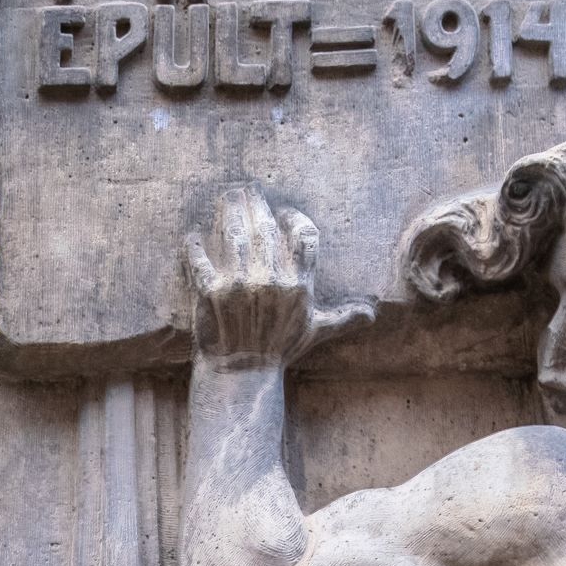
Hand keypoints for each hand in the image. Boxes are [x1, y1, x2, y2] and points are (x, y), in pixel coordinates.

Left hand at [184, 187, 373, 368]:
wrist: (241, 375)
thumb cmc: (278, 351)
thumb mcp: (314, 333)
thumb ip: (341, 318)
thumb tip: (372, 315)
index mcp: (298, 285)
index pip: (304, 236)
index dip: (294, 219)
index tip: (283, 212)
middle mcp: (270, 281)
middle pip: (265, 228)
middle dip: (256, 204)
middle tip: (248, 190)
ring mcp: (239, 286)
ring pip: (235, 235)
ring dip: (230, 211)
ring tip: (227, 198)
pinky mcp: (210, 293)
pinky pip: (201, 260)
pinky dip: (195, 245)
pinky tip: (194, 235)